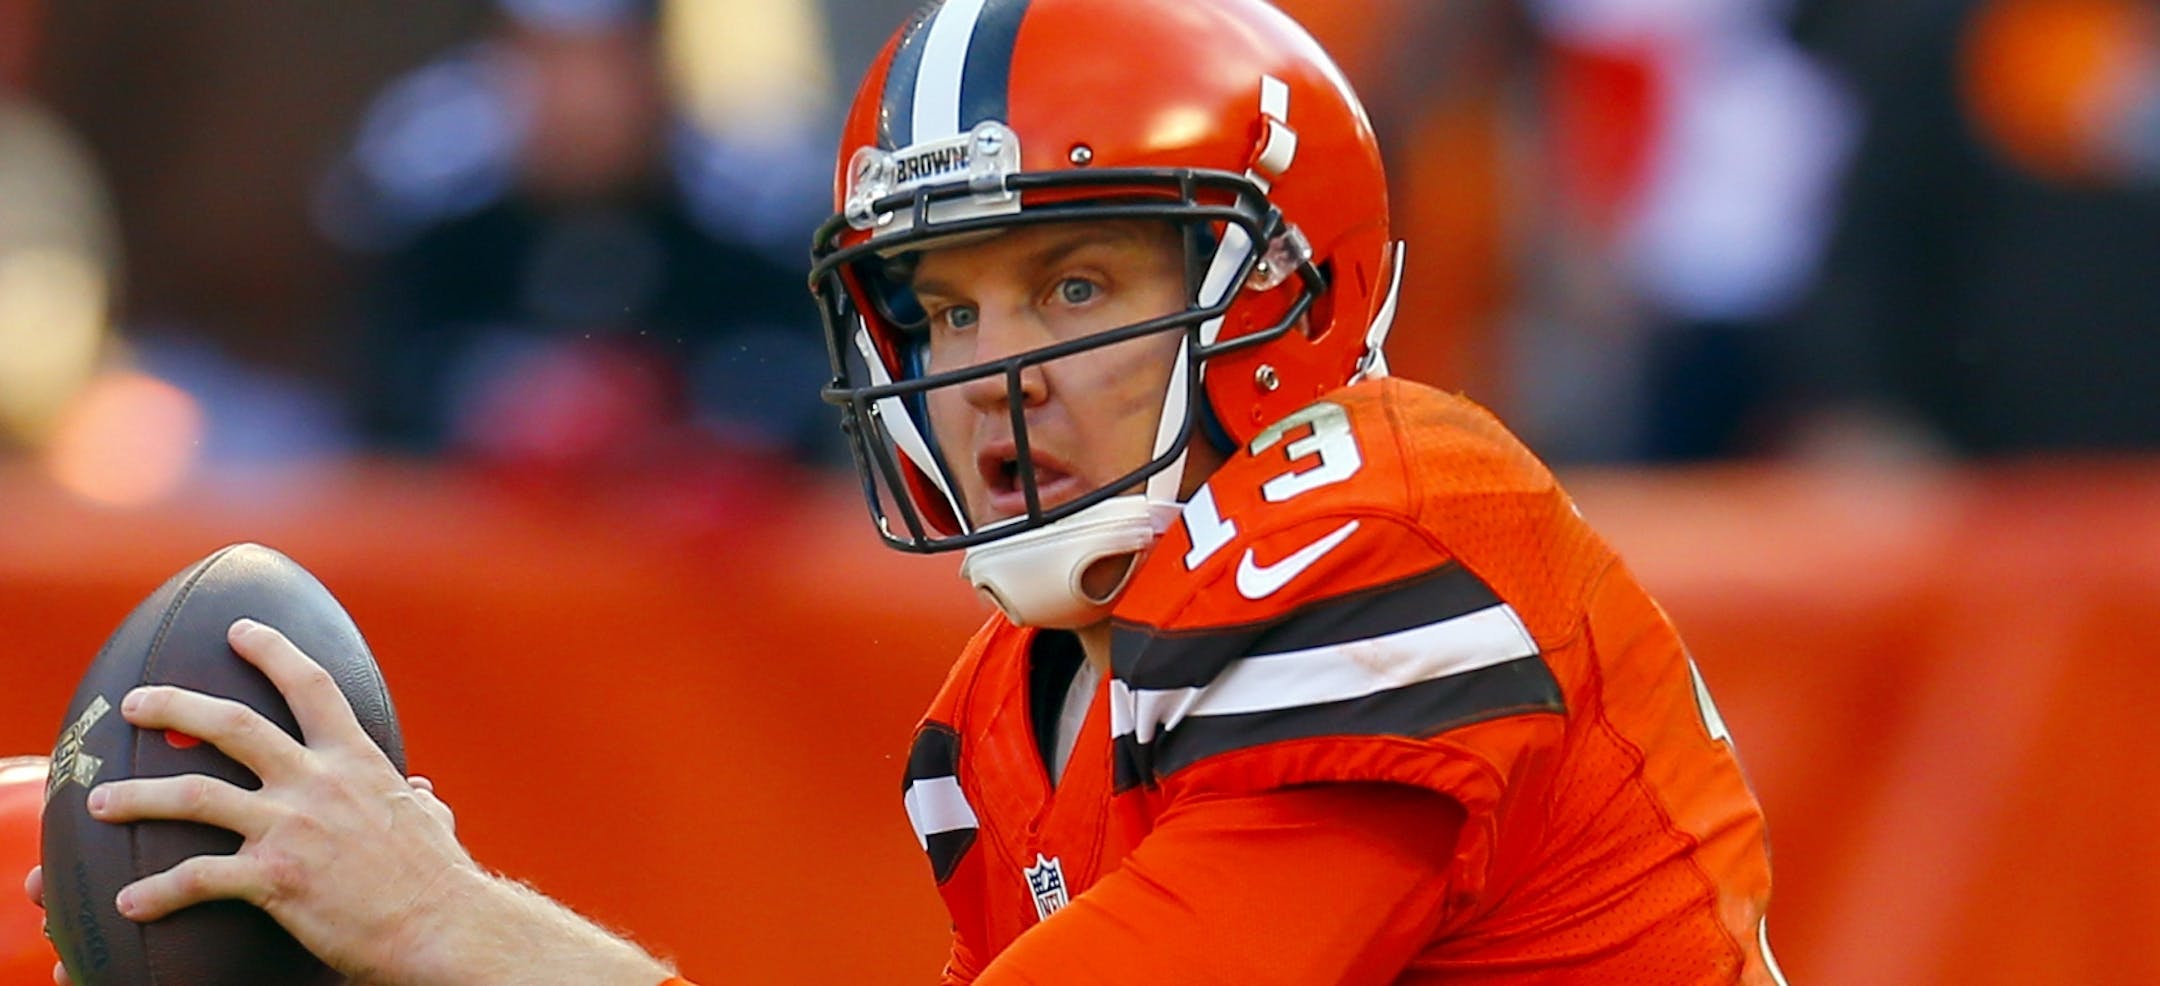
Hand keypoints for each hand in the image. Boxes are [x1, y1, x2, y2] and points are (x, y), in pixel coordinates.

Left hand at [76, 620, 672, 985]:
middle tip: (135, 702)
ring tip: (99, 801)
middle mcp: (317, 782)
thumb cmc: (440, 879)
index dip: (273, 651)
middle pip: (232, 724)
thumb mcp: (432, 822)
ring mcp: (292, 827)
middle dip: (174, 705)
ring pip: (195, 795)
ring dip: (138, 796)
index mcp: (356, 761)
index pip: (310, 686)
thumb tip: (422, 793)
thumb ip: (418, 800)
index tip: (240, 630)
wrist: (442, 926)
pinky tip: (129, 903)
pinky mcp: (274, 878)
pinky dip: (157, 891)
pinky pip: (198, 878)